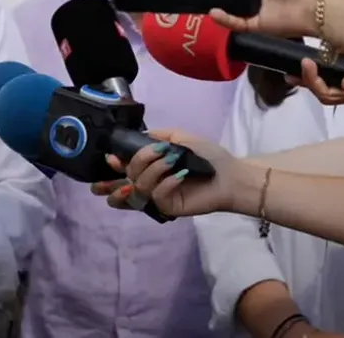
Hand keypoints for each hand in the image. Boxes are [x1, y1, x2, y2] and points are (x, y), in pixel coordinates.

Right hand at [90, 130, 251, 216]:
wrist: (230, 174)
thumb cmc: (207, 156)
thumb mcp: (179, 137)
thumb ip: (156, 135)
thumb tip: (137, 136)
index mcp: (150, 167)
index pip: (122, 171)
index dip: (113, 166)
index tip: (114, 158)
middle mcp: (150, 182)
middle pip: (127, 177)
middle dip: (137, 161)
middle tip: (156, 152)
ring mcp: (158, 197)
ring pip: (140, 186)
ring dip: (155, 168)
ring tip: (174, 160)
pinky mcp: (168, 208)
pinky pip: (156, 196)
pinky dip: (166, 183)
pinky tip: (180, 176)